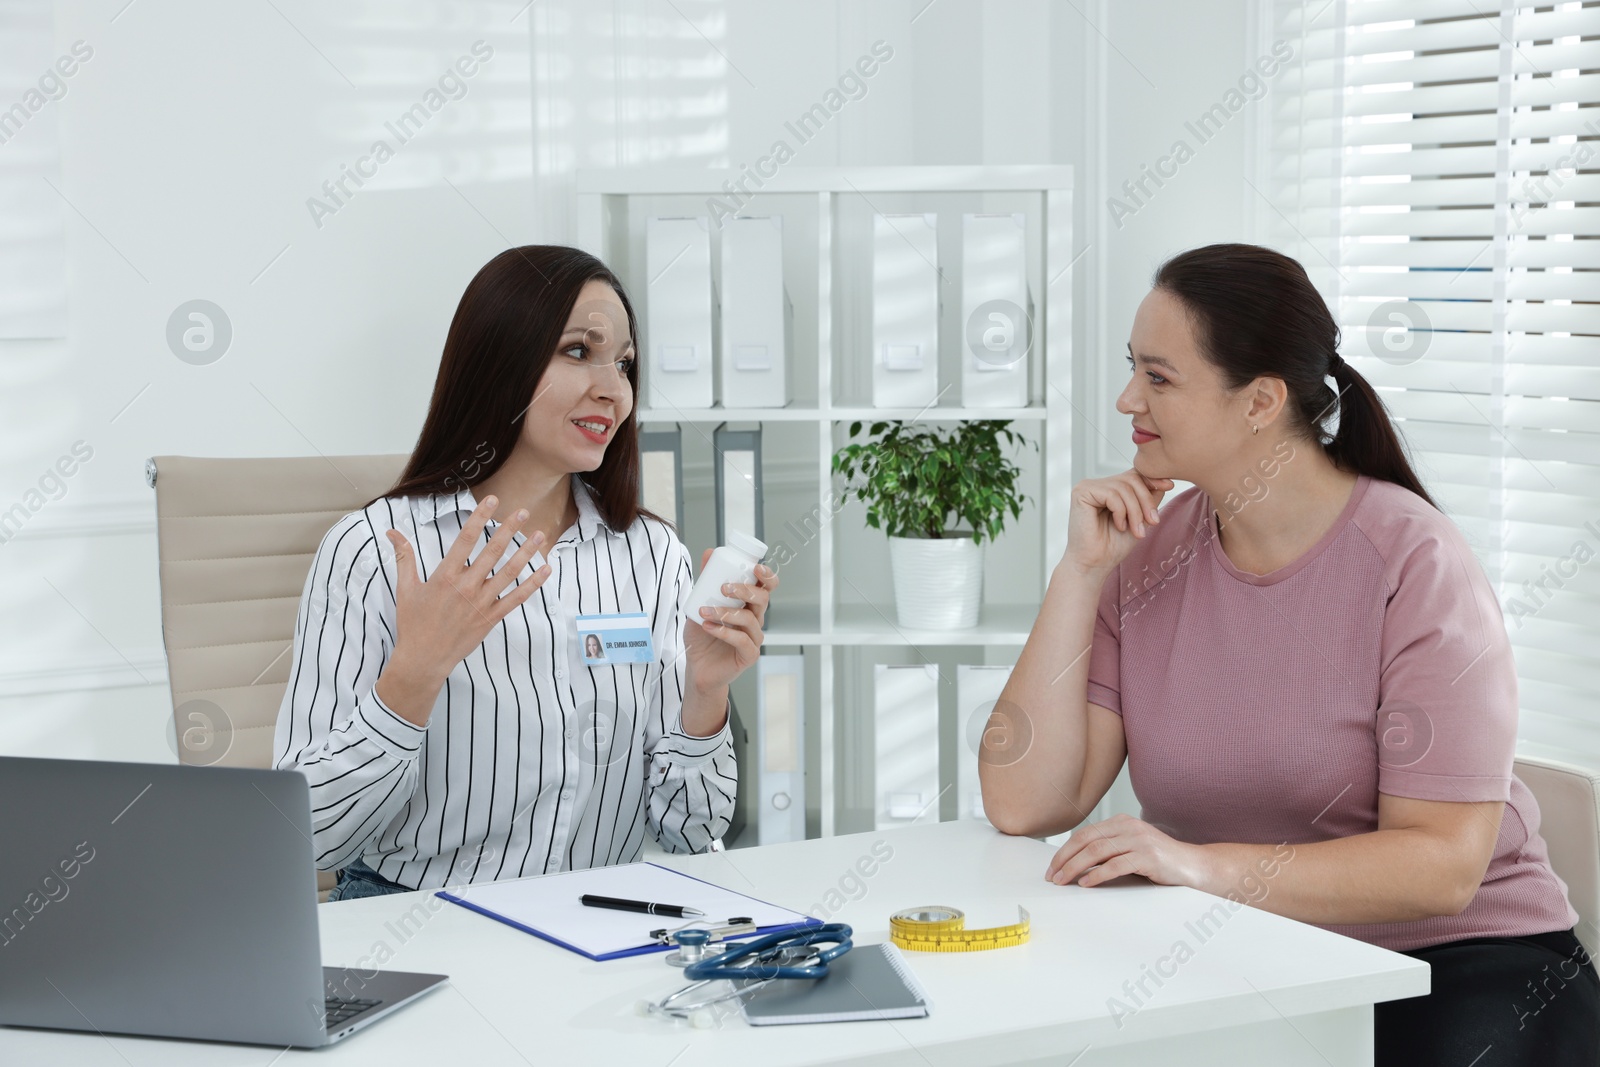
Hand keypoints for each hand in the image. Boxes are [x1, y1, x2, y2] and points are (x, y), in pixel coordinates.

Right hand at [377, 495, 551, 723]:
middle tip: (523, 511)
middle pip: (491, 552)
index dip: (480, 518)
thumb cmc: (413, 623)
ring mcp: (481, 603)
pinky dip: (532, 584)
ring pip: (508, 573)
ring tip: (540, 535)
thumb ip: (404, 557)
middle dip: (508, 530)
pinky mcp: (491, 618)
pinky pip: (516, 598)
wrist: (423, 659)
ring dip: (526, 553)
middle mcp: (466, 587)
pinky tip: (545, 570)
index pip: (465, 540)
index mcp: (445, 576)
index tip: (492, 501)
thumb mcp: (405, 588)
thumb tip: (392, 531)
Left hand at [683, 557, 778, 692]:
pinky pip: (742, 640)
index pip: (767, 587)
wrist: (697, 667)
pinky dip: (723, 631)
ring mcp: (754, 638)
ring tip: (704, 611)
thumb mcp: (699, 604)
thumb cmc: (702, 636)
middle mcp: (755, 619)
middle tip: (723, 588)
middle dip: (745, 589)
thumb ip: (705, 581)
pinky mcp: (749, 655)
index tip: (755, 567)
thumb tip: (709, 552)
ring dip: (725, 612)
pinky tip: (707, 627)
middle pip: (763, 599)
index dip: (767, 575)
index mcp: (749, 605)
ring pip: (749, 619)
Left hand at [1045, 813, 1209, 888]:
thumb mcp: (1130, 849)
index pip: (1084, 834)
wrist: (1194, 866)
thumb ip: (1108, 850)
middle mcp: (1128, 827)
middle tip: (1052, 876)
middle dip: (1065, 859)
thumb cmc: (1159, 861)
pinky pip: (1116, 865)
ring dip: (1075, 867)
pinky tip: (1087, 883)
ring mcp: (1139, 840)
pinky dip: (1097, 875)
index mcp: (1121, 822)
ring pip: (1097, 852)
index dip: (1064, 850)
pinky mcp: (1148, 857)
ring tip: (1064, 880)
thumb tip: (1075, 865)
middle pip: (1086, 840)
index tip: (1052, 867)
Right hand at [1062, 469, 1174, 574]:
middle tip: (1153, 522)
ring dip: (1136, 511)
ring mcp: (1087, 487)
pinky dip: (1121, 512)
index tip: (1170, 486)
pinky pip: (1112, 494)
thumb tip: (1166, 481)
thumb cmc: (1113, 546)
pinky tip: (1119, 526)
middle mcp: (1097, 485)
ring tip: (1137, 531)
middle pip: (1131, 479)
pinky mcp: (1081, 493)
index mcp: (1108, 489)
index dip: (1152, 479)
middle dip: (1146, 501)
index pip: (1134, 475)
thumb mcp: (1139, 518)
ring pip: (1124, 487)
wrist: (1095, 565)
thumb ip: (1148, 499)